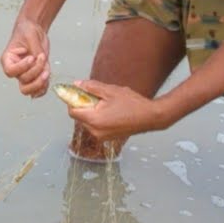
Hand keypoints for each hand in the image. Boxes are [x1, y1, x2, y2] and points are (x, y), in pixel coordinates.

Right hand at [0, 19, 50, 96]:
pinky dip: (44, 87)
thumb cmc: (27, 31)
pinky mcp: (34, 75)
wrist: (34, 30)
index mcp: (8, 59)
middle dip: (35, 76)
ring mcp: (25, 74)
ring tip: (47, 71)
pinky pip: (37, 89)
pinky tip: (47, 76)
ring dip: (40, 83)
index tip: (31, 57)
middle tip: (43, 66)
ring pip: (28, 89)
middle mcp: (15, 69)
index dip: (22, 67)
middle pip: (22, 83)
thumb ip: (36, 50)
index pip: (11, 71)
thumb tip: (41, 62)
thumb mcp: (30, 36)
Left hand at [67, 79, 181, 141]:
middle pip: (79, 117)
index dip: (72, 101)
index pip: (72, 111)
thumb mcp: (110, 91)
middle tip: (95, 96)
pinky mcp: (108, 138)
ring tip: (106, 103)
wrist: (150, 117)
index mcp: (94, 120)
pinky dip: (98, 118)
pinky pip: (96, 127)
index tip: (77, 93)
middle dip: (83, 106)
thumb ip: (91, 87)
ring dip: (91, 112)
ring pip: (87, 122)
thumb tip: (77, 84)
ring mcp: (102, 137)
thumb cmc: (132, 104)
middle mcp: (95, 132)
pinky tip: (110, 111)